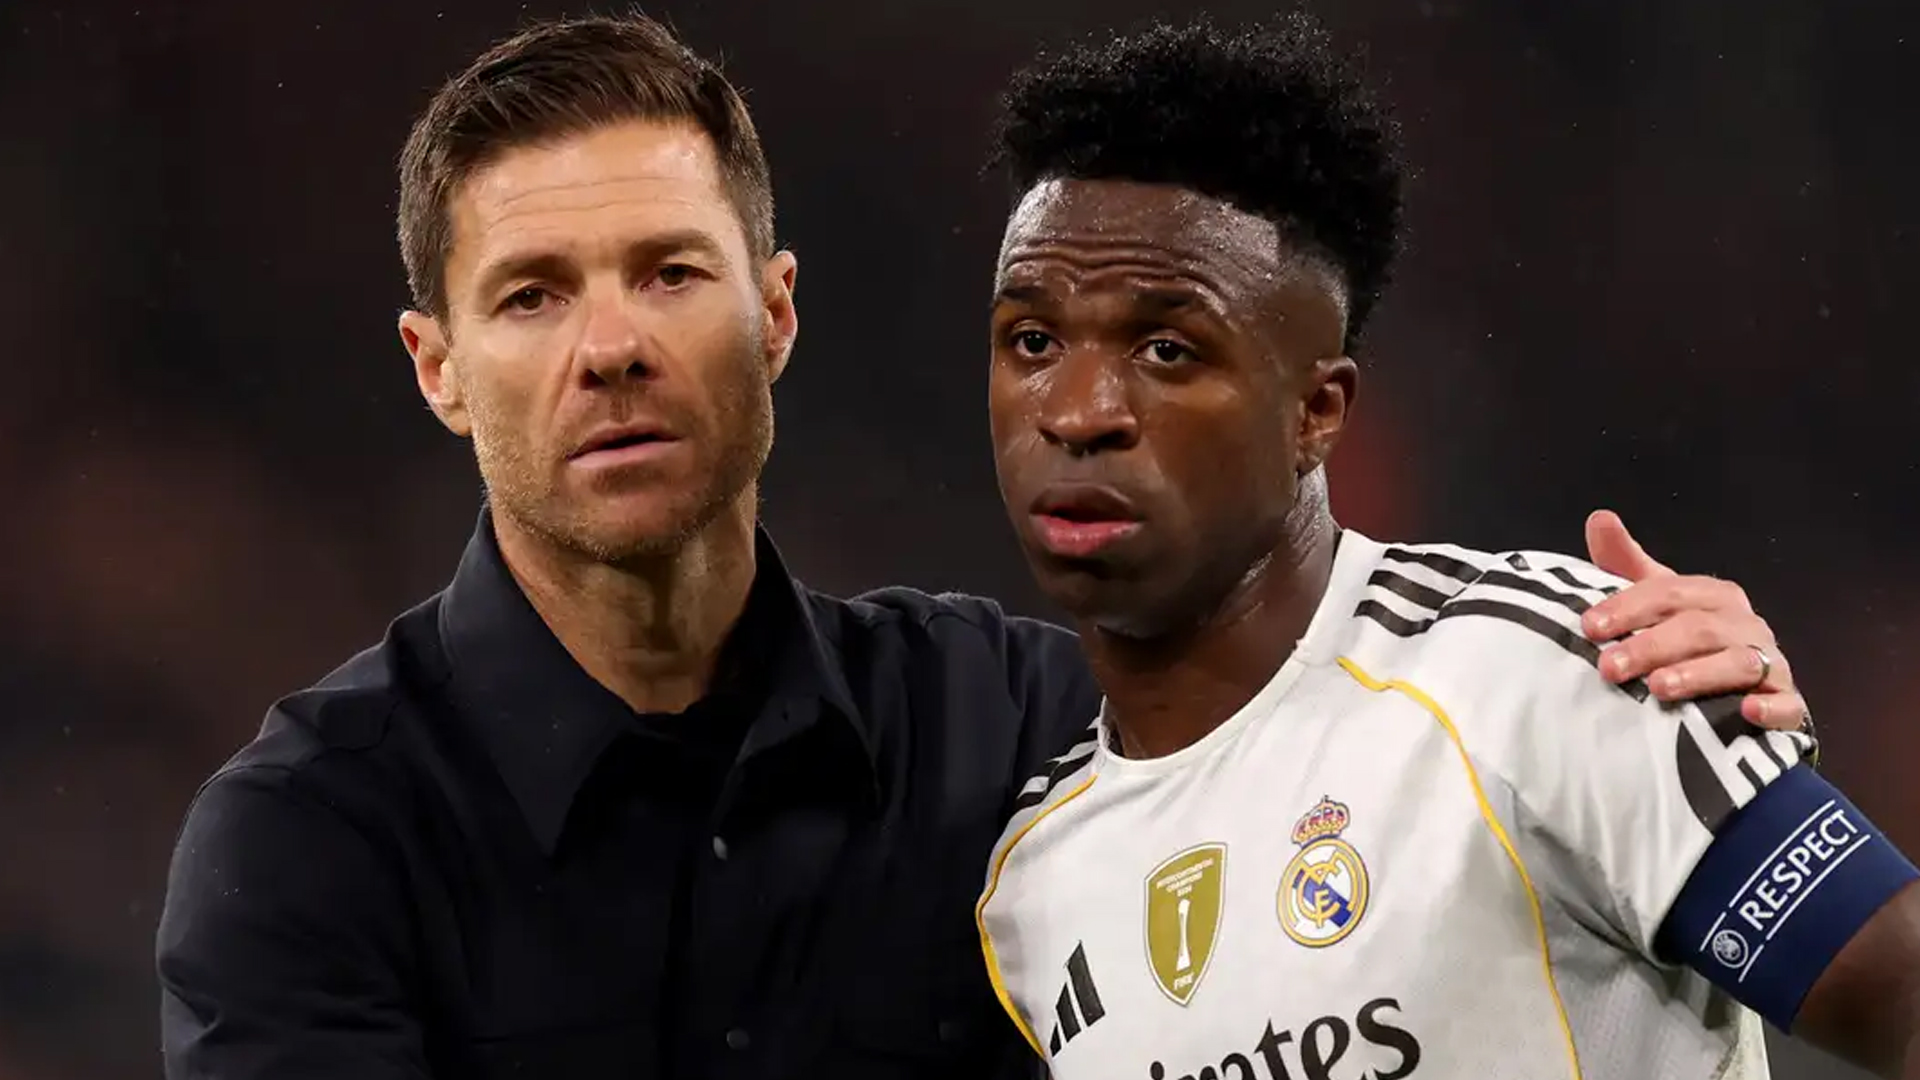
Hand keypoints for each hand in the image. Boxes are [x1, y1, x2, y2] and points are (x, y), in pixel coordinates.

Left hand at [1578, 510, 1809, 732]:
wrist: (1742, 691)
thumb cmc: (1688, 640)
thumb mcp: (1658, 600)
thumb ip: (1626, 564)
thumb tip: (1599, 518)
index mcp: (1714, 596)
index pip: (1669, 592)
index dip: (1628, 607)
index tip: (1590, 627)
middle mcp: (1745, 625)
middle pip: (1699, 628)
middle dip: (1651, 646)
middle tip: (1609, 667)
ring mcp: (1772, 664)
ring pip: (1739, 663)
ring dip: (1699, 674)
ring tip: (1658, 688)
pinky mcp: (1788, 704)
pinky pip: (1785, 704)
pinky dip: (1769, 707)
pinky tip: (1747, 712)